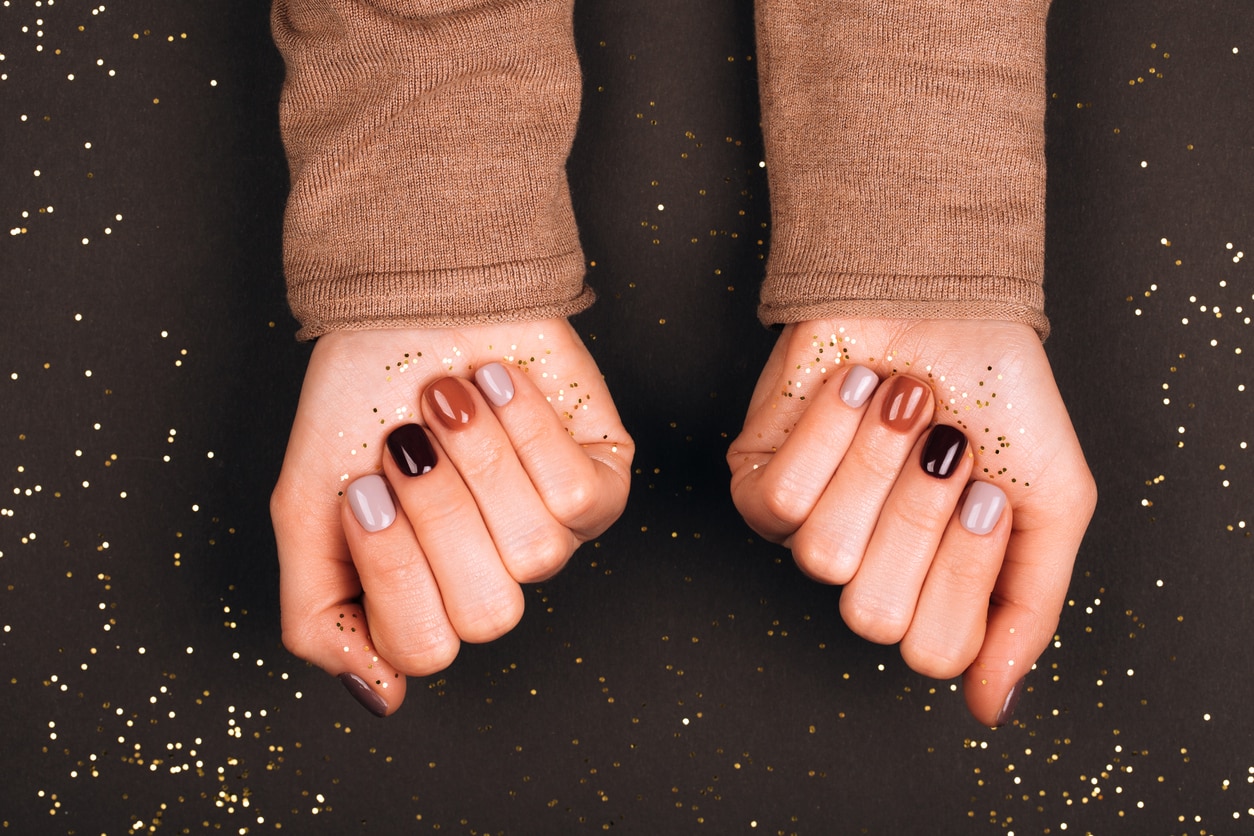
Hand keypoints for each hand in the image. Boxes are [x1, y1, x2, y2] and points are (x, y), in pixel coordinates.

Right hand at [272, 319, 632, 715]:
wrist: (408, 303)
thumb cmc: (362, 401)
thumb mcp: (307, 509)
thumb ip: (320, 614)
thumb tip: (382, 696)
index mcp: (426, 594)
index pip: (426, 648)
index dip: (393, 570)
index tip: (362, 489)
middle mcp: (495, 574)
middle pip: (490, 612)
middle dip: (439, 515)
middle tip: (408, 444)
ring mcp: (553, 532)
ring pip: (538, 554)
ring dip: (480, 461)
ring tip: (450, 400)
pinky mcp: (602, 477)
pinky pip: (578, 495)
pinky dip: (528, 431)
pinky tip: (497, 386)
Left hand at [728, 319, 1095, 725]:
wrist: (943, 301)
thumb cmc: (999, 398)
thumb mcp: (1050, 505)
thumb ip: (1026, 614)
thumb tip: (992, 710)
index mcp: (936, 588)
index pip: (934, 650)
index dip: (963, 574)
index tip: (988, 495)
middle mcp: (868, 570)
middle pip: (872, 615)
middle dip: (918, 518)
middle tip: (944, 449)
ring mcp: (809, 530)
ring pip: (824, 557)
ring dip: (876, 465)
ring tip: (904, 404)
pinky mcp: (757, 481)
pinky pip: (779, 499)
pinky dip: (827, 434)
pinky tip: (855, 388)